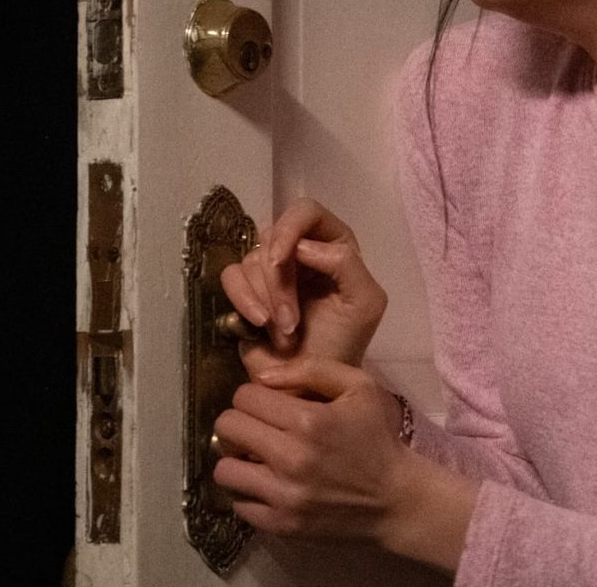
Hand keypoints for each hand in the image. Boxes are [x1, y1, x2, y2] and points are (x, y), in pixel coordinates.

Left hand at [213, 357, 474, 566]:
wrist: (396, 501)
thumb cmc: (377, 440)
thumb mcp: (361, 388)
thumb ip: (313, 369)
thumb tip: (264, 376)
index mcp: (309, 421)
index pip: (244, 397)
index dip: (252, 396)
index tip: (267, 404)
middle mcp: (291, 459)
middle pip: (226, 428)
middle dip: (238, 423)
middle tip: (256, 429)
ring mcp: (284, 496)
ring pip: (223, 470)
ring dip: (236, 460)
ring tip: (256, 459)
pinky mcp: (281, 525)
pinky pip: (238, 504)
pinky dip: (247, 493)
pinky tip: (267, 486)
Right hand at [219, 197, 386, 368]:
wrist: (309, 384)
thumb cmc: (342, 344)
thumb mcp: (364, 303)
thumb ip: (346, 263)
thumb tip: (302, 246)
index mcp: (333, 244)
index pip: (306, 212)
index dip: (289, 229)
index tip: (280, 260)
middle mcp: (300, 249)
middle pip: (272, 235)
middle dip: (278, 282)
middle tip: (290, 322)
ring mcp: (270, 269)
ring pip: (251, 259)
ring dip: (266, 301)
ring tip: (284, 334)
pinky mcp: (245, 289)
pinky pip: (231, 276)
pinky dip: (243, 300)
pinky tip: (258, 325)